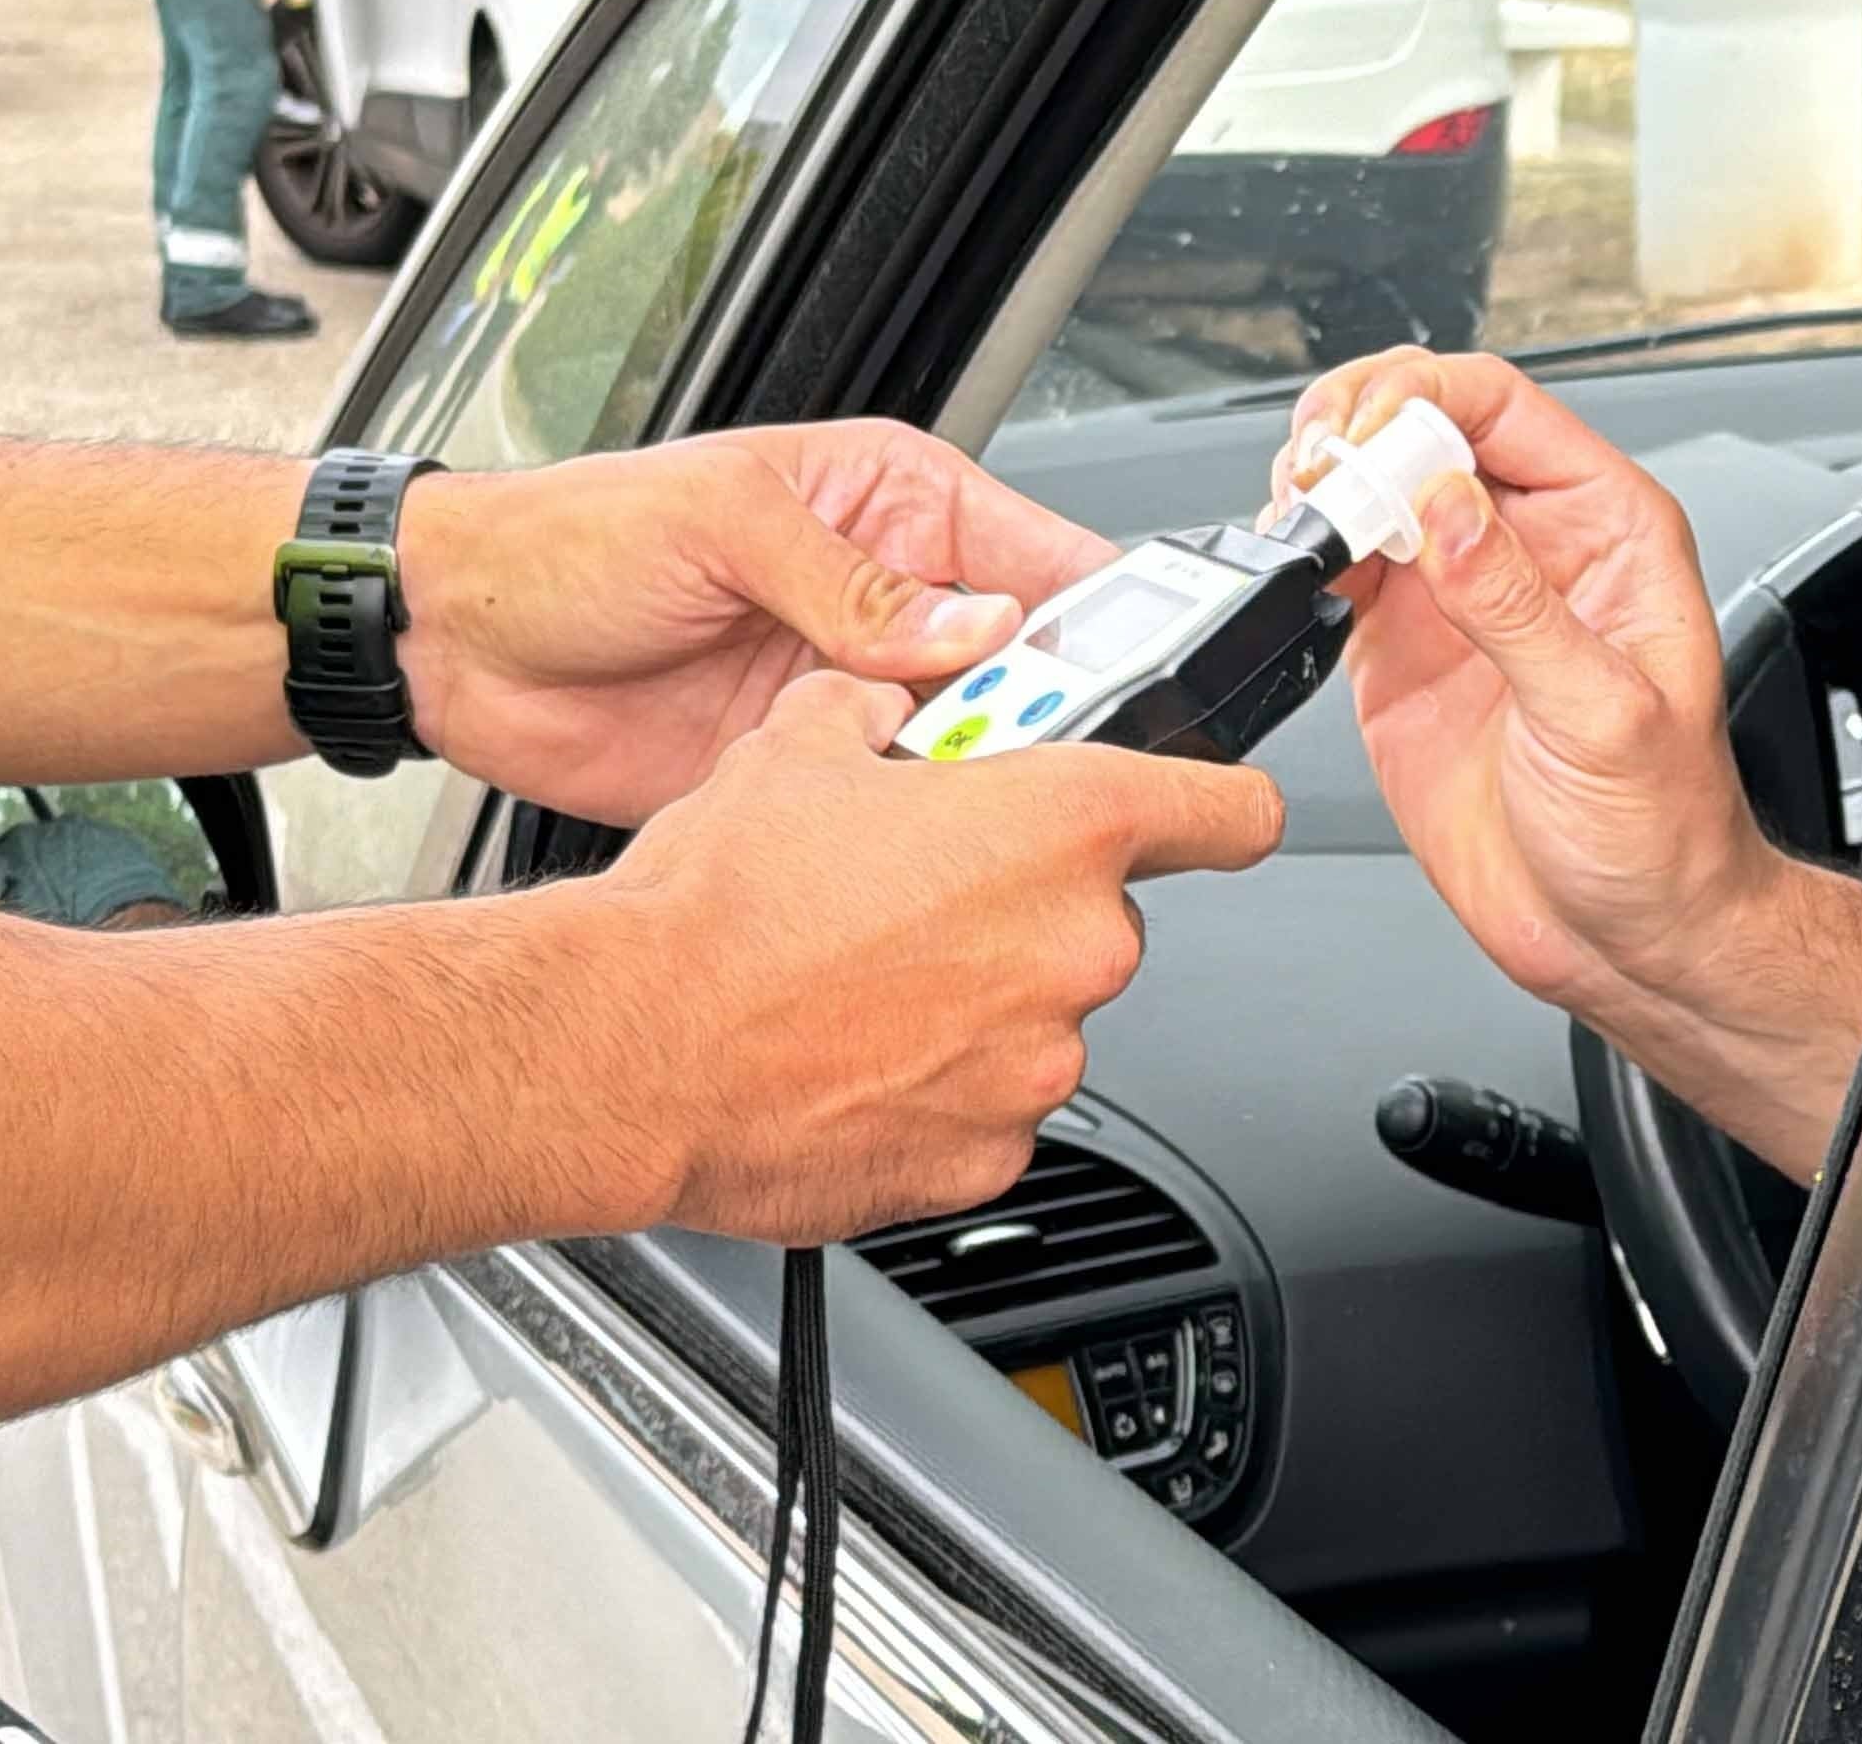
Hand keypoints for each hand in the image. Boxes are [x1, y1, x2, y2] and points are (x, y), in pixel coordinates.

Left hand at [397, 422, 1114, 824]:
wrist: (453, 642)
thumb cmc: (569, 538)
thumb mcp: (723, 525)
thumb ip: (856, 586)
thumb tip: (976, 630)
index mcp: (893, 507)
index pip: (1043, 560)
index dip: (1105, 619)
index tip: (1144, 680)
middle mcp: (890, 604)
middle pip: (1029, 674)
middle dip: (1054, 724)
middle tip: (1060, 771)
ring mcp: (853, 696)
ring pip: (972, 756)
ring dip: (983, 790)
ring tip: (989, 816)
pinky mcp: (808, 776)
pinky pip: (893, 816)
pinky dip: (913, 842)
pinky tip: (918, 851)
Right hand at [566, 673, 1283, 1244]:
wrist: (632, 1048)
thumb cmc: (715, 908)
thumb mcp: (799, 744)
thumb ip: (882, 712)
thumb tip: (887, 704)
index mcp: (1060, 825)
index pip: (1229, 810)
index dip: (1222, 803)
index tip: (1218, 812)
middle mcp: (1074, 946)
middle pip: (1100, 915)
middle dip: (1025, 906)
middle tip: (919, 899)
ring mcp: (1038, 1062)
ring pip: (1040, 1015)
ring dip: (977, 999)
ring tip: (860, 983)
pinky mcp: (989, 1156)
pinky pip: (989, 1106)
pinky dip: (939, 1088)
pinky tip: (851, 1056)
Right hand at [1280, 350, 1770, 1007]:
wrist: (1622, 936)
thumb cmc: (1661, 830)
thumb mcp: (1601, 715)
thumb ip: (1516, 607)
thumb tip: (1446, 505)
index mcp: (1606, 529)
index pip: (1502, 406)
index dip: (1423, 396)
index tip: (1366, 434)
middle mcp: (1528, 547)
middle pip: (1425, 424)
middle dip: (1356, 423)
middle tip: (1315, 468)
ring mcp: (1459, 596)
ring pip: (1373, 486)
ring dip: (1320, 480)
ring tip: (1297, 510)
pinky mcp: (1402, 652)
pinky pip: (1340, 568)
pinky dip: (1304, 552)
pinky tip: (1298, 565)